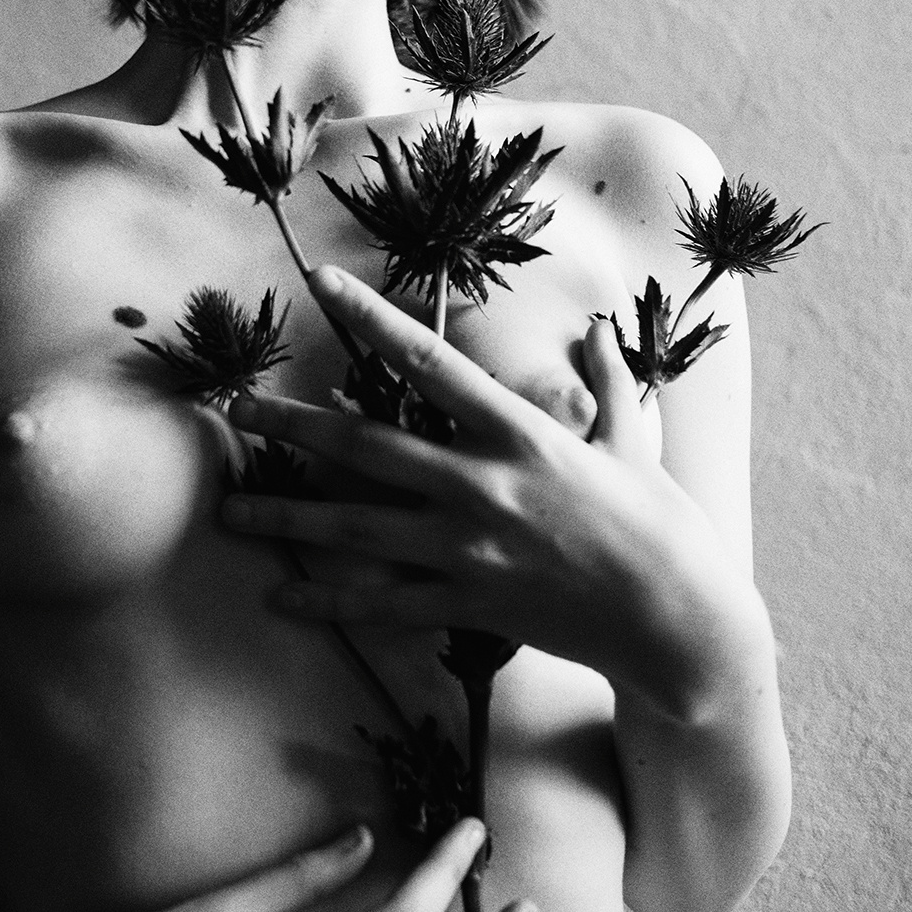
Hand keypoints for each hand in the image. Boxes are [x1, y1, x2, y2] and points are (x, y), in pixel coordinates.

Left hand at [222, 265, 750, 719]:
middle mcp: (484, 487)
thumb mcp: (633, 441)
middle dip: (293, 426)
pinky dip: (332, 602)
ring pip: (358, 529)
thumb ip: (604, 382)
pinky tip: (284, 598)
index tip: (322, 285)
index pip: (431, 361)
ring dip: (288, 519)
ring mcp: (470, 551)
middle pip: (367, 446)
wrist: (681, 626)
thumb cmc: (664, 527)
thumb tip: (594, 328)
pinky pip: (386, 604)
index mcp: (522, 435)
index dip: (372, 318)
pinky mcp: (470, 606)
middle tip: (233, 408)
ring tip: (230, 512)